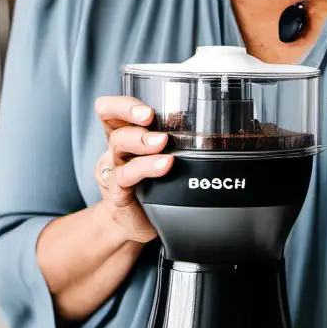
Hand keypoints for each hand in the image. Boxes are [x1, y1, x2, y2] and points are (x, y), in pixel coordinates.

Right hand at [93, 96, 171, 244]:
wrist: (133, 223)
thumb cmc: (151, 184)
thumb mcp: (161, 156)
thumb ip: (176, 138)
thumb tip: (216, 123)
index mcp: (122, 134)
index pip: (110, 109)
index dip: (123, 104)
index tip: (147, 108)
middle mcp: (114, 149)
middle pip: (114, 123)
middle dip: (132, 114)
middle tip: (150, 117)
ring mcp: (114, 170)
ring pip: (118, 146)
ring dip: (141, 141)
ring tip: (161, 142)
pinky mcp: (118, 192)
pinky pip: (126, 177)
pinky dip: (146, 168)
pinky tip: (163, 165)